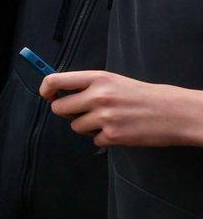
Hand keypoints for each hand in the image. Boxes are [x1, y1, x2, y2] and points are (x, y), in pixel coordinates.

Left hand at [40, 70, 202, 147]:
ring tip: (107, 120)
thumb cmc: (141, 95)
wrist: (173, 112)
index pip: (55, 80)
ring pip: (75, 126)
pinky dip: (103, 138)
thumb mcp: (113, 80)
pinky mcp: (114, 136)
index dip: (45, 89)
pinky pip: (94, 140)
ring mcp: (105, 117)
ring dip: (86, 126)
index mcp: (97, 78)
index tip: (47, 95)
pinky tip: (119, 129)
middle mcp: (98, 96)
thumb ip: (87, 84)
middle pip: (59, 108)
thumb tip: (59, 91)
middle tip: (81, 111)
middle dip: (66, 112)